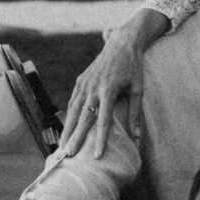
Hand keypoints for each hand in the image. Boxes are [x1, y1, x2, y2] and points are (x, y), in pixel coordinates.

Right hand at [60, 27, 144, 158]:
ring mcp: (85, 83)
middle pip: (83, 118)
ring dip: (67, 128)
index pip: (104, 121)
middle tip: (69, 155)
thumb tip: (137, 136)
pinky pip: (73, 101)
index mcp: (109, 90)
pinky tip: (66, 127)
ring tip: (62, 146)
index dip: (100, 140)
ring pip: (73, 110)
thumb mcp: (138, 89)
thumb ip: (136, 113)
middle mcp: (93, 88)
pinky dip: (68, 115)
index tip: (97, 156)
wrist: (121, 44)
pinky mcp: (80, 80)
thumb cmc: (133, 67)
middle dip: (76, 138)